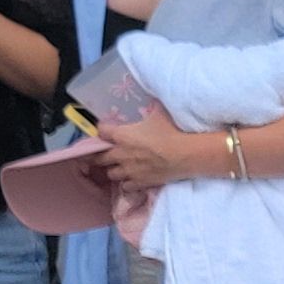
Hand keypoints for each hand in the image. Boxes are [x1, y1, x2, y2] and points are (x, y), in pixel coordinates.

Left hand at [88, 112, 211, 191]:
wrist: (184, 154)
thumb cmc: (171, 130)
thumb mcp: (159, 113)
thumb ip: (150, 108)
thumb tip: (153, 97)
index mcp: (122, 135)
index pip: (101, 131)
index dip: (102, 130)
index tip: (106, 130)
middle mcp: (120, 154)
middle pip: (99, 158)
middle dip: (99, 156)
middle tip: (102, 154)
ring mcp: (128, 171)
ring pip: (110, 174)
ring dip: (114, 170)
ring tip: (120, 167)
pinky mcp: (139, 183)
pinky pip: (125, 186)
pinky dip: (127, 183)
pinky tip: (132, 179)